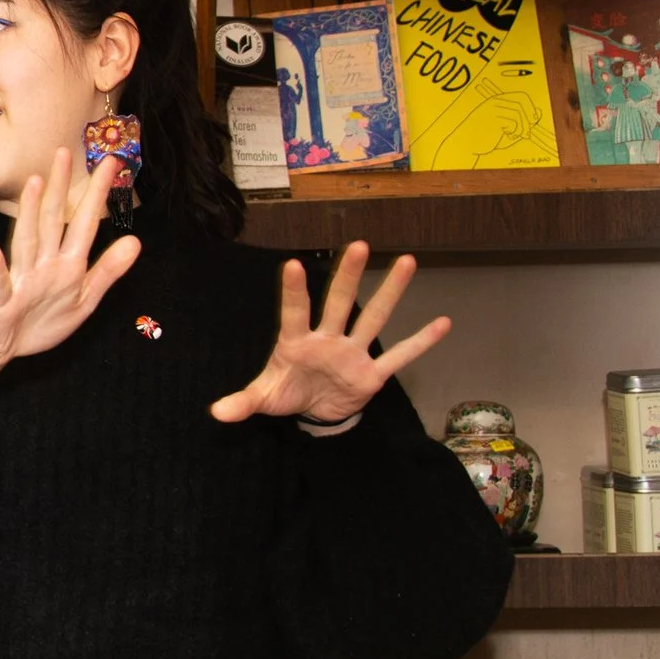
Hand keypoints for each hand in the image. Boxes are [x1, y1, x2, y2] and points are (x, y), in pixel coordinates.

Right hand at [0, 149, 139, 401]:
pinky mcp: (2, 303)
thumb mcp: (84, 299)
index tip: (110, 163)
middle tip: (65, 152)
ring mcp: (21, 281)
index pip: (84, 223)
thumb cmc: (38, 321)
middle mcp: (43, 265)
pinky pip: (0, 284)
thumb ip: (108, 271)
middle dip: (60, 187)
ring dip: (30, 214)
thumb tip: (135, 240)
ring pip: (26, 242)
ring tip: (35, 184)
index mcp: (66, 264)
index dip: (97, 194)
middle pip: (53, 221)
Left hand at [210, 241, 450, 425]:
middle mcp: (327, 339)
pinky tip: (442, 322)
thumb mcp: (263, 398)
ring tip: (406, 261)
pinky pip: (400, 356)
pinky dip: (420, 342)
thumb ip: (243, 402)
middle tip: (357, 245)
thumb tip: (216, 413)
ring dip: (390, 292)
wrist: (315, 413)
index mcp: (296, 342)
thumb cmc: (287, 393)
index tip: (294, 265)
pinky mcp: (372, 374)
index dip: (294, 291)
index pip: (294, 312)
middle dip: (347, 276)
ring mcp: (352, 353)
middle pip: (339, 302)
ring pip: (374, 318)